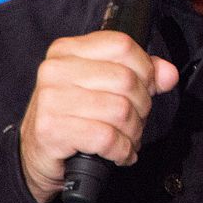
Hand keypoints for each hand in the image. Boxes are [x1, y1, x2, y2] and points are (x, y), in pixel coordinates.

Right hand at [19, 30, 178, 202]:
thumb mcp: (102, 87)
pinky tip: (119, 154)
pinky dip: (122, 150)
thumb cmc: (72, 117)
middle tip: (136, 120)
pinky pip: (106, 138)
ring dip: (133, 132)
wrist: (34, 157)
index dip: (145, 68)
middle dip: (142, 106)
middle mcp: (56, 69)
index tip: (147, 87)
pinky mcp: (51, 130)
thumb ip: (138, 74)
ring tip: (128, 139)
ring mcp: (51, 99)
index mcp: (68, 50)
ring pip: (120, 110)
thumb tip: (168, 74)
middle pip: (126, 79)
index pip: (122, 45)